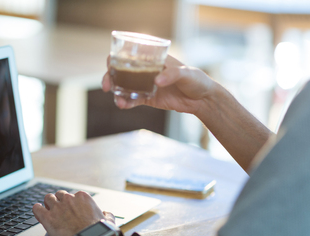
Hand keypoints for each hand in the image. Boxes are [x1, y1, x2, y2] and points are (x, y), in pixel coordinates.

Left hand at [32, 190, 114, 235]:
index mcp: (83, 197)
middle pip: (59, 195)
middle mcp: (69, 199)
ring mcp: (57, 207)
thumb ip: (106, 214)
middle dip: (59, 201)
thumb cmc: (99, 232)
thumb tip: (106, 214)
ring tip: (48, 210)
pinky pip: (37, 209)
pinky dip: (37, 210)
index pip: (73, 195)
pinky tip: (38, 212)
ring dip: (48, 204)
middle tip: (59, 210)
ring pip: (47, 198)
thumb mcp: (108, 220)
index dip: (71, 203)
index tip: (71, 210)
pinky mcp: (47, 218)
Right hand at [102, 55, 217, 114]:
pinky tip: (122, 106)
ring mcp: (146, 84)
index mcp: (153, 58)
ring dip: (117, 93)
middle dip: (110, 77)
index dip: (116, 58)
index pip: (131, 54)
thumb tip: (156, 81)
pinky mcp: (148, 98)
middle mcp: (146, 70)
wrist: (202, 99)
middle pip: (122, 71)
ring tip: (118, 101)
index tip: (110, 65)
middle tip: (106, 86)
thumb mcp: (187, 73)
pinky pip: (132, 100)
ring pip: (124, 87)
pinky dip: (126, 103)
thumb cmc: (196, 80)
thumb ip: (172, 75)